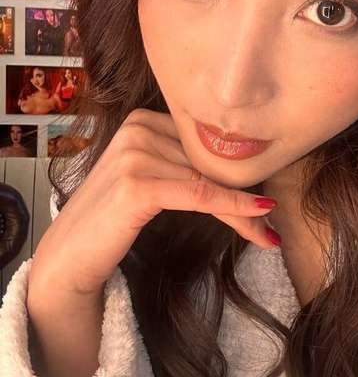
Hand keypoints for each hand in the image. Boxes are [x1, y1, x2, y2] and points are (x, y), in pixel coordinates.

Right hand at [29, 108, 278, 299]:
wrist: (69, 256)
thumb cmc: (112, 220)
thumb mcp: (150, 180)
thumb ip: (182, 164)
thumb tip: (243, 171)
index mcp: (142, 120)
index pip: (203, 146)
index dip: (236, 173)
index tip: (264, 198)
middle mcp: (137, 129)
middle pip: (208, 163)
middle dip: (242, 196)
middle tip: (270, 224)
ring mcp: (135, 155)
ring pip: (209, 182)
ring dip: (242, 212)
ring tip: (265, 236)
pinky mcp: (136, 186)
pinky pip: (200, 195)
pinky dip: (232, 207)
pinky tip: (258, 218)